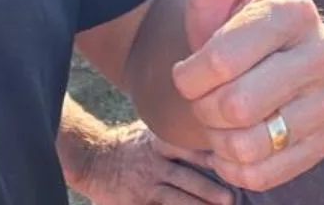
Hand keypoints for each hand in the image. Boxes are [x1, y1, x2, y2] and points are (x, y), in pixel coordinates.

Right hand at [73, 123, 232, 204]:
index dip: (208, 156)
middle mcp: (154, 165)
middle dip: (207, 189)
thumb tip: (207, 125)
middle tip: (230, 198)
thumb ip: (175, 133)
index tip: (229, 162)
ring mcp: (145, 186)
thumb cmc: (128, 144)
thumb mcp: (149, 130)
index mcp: (159, 144)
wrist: (93, 160)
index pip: (187, 149)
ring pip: (175, 199)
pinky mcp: (137, 203)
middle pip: (185, 178)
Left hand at [171, 0, 323, 192]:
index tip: (190, 66)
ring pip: (249, 145)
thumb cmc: (224, 21)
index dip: (189, 74)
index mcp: (296, 11)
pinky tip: (238, 141)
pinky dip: (237, 166)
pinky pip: (266, 174)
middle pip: (234, 107)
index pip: (219, 62)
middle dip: (203, 107)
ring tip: (222, 116)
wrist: (242, 67)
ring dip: (218, 139)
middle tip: (205, 94)